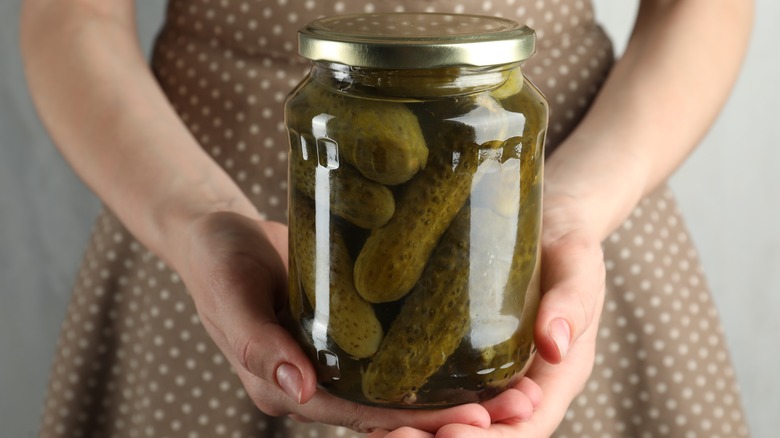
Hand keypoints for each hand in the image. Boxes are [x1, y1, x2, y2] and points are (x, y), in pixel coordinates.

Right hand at [174, 211, 540, 432]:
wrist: (214, 231)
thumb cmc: (215, 260)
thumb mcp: (230, 295)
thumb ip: (256, 343)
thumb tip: (297, 389)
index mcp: (286, 387)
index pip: (358, 414)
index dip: (414, 422)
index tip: (473, 421)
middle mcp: (316, 381)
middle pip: (390, 410)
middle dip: (453, 414)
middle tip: (520, 405)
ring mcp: (334, 358)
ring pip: (400, 385)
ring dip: (455, 390)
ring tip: (519, 386)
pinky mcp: (348, 330)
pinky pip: (395, 351)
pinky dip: (434, 356)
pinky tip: (481, 347)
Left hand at [369, 193, 606, 437]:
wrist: (551, 221)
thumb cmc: (570, 242)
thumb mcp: (577, 266)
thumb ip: (571, 302)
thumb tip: (556, 347)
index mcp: (557, 375)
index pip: (528, 424)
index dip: (493, 437)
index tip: (452, 432)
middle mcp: (525, 383)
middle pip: (489, 431)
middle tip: (398, 437)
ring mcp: (495, 372)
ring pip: (462, 417)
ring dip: (424, 431)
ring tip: (382, 433)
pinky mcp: (470, 354)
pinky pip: (444, 390)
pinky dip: (416, 405)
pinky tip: (379, 408)